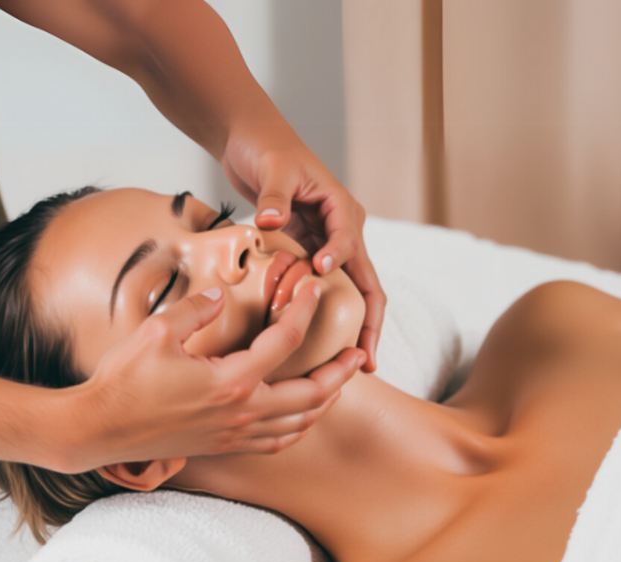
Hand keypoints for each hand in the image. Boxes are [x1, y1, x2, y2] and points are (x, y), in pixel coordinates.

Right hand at [61, 283, 364, 473]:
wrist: (100, 430)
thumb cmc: (124, 381)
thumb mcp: (157, 333)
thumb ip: (197, 310)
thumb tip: (224, 296)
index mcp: (230, 381)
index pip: (284, 342)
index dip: (304, 311)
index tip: (314, 289)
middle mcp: (241, 413)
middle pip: (310, 395)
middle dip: (339, 373)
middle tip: (357, 353)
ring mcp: (235, 435)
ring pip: (299, 424)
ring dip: (325, 402)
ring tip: (339, 383)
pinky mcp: (224, 446)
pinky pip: (276, 442)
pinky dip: (299, 428)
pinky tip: (303, 416)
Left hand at [221, 131, 385, 372]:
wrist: (250, 138)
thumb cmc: (264, 147)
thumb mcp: (271, 168)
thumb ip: (274, 196)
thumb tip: (273, 222)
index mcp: (341, 207)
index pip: (349, 242)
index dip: (337, 259)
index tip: (319, 270)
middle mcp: (344, 228)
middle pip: (368, 283)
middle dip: (370, 323)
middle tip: (366, 361)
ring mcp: (330, 243)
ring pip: (352, 292)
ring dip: (354, 326)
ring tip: (353, 364)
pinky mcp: (312, 251)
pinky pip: (326, 290)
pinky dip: (327, 316)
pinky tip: (323, 345)